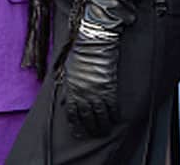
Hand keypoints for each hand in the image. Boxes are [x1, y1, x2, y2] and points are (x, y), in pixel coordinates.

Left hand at [62, 20, 120, 135]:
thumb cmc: (78, 54)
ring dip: (103, 125)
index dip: (75, 126)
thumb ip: (66, 88)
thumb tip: (63, 101)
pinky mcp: (109, 88)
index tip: (78, 134)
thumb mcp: (66, 71)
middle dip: (91, 128)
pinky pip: (112, 107)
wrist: (92, 44)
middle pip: (87, 118)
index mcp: (72, 91)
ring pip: (101, 116)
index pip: (72, 114)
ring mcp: (97, 93)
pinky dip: (114, 115)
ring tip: (105, 132)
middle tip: (95, 135)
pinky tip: (116, 119)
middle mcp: (84, 95)